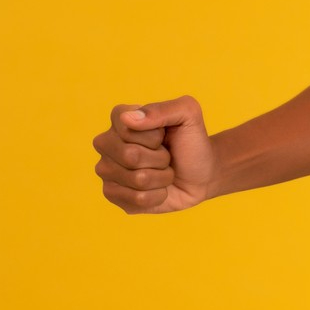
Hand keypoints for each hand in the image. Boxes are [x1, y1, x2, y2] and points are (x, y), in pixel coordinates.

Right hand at [92, 96, 218, 214]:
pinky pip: (137, 200)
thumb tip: (127, 118)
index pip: (128, 129)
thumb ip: (163, 109)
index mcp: (120, 118)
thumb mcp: (188, 115)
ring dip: (162, 177)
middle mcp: (107, 143)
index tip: (163, 134)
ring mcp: (106, 170)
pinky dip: (158, 195)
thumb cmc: (192, 142)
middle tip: (167, 156)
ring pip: (137, 179)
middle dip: (160, 158)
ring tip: (164, 171)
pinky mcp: (112, 195)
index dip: (154, 136)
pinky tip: (159, 188)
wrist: (202, 174)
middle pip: (130, 156)